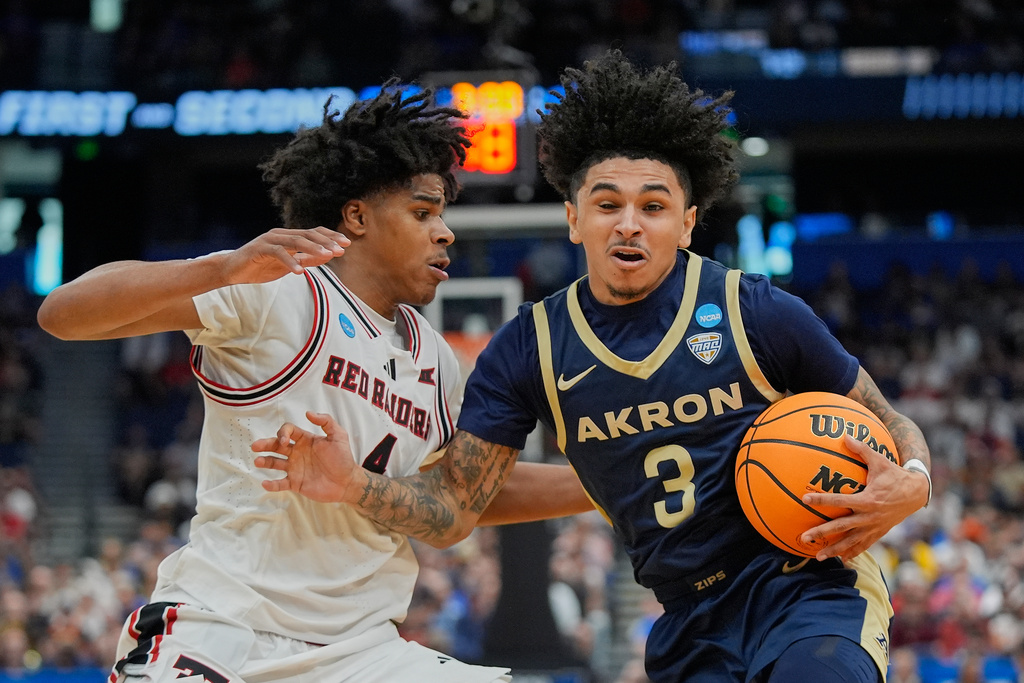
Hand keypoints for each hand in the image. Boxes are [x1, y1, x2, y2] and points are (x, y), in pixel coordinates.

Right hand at [224, 227, 348, 284]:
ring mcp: (270, 240)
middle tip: (341, 249)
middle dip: (326, 241)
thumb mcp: (289, 265)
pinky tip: (299, 271)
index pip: (313, 233)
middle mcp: (281, 234)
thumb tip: (328, 256)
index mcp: (288, 236)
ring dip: (312, 248)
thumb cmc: (261, 266)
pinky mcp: (259, 249)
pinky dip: (290, 262)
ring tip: (326, 255)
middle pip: (307, 234)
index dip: (330, 237)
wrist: (233, 270)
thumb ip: (307, 259)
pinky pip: (278, 253)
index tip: (346, 244)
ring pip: (295, 241)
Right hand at [252, 411, 360, 503]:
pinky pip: (280, 483)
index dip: (283, 433)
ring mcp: (295, 468)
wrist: (348, 482)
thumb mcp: (338, 436)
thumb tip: (308, 413)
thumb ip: (326, 422)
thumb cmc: (343, 458)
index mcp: (305, 440)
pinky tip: (265, 483)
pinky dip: (272, 484)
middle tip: (255, 446)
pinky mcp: (296, 483)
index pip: (288, 431)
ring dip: (265, 461)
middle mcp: (297, 452)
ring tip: (257, 461)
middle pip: (276, 445)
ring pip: (275, 463)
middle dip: (265, 444)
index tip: (285, 441)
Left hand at [800, 435, 927, 561]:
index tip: (804, 500)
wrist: (917, 493)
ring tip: (817, 557)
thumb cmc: (895, 475)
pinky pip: (863, 545)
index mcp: (868, 500)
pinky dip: (852, 553)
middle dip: (821, 533)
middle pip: (841, 527)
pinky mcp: (879, 533)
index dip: (821, 500)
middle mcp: (869, 517)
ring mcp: (874, 527)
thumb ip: (861, 449)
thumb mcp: (880, 460)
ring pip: (851, 542)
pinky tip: (840, 560)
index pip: (840, 501)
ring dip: (834, 550)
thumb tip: (845, 435)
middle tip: (803, 538)